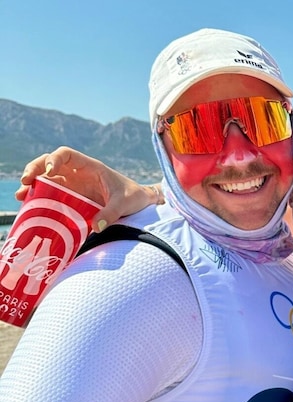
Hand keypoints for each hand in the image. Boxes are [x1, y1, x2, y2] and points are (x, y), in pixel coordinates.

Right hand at [16, 147, 161, 232]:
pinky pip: (52, 194)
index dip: (54, 158)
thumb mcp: (125, 203)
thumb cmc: (134, 196)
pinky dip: (40, 197)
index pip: (66, 154)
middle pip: (49, 163)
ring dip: (33, 184)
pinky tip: (30, 206)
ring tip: (22, 195)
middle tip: (25, 182)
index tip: (49, 170)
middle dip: (35, 169)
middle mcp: (78, 173)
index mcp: (90, 167)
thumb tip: (95, 226)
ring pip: (47, 178)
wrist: (141, 202)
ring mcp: (74, 185)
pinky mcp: (72, 197)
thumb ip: (111, 213)